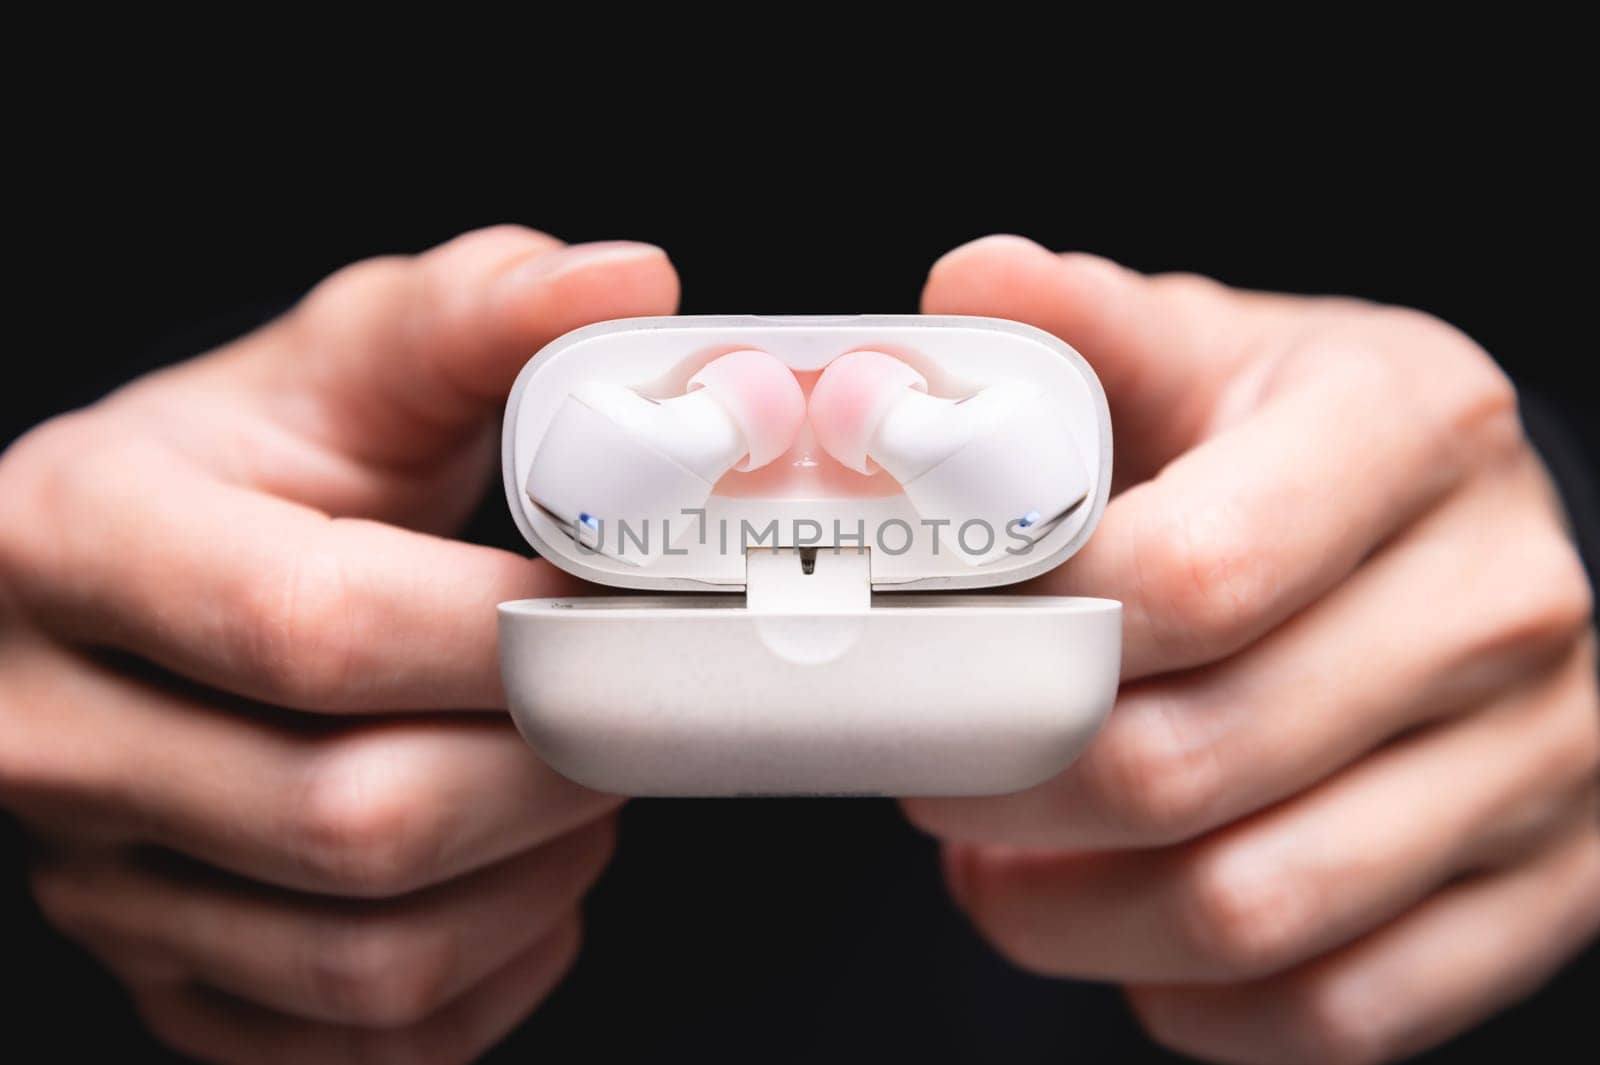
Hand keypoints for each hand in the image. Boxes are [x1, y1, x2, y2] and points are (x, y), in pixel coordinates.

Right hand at [0, 226, 678, 1062]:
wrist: (143, 584)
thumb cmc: (244, 469)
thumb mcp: (334, 367)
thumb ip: (473, 319)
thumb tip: (628, 283)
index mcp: (77, 545)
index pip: (317, 627)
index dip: (514, 630)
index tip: (625, 598)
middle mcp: (58, 734)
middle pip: (353, 816)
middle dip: (551, 765)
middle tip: (628, 699)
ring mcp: (105, 880)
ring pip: (366, 954)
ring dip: (536, 876)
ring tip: (583, 781)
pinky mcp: (170, 974)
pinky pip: (354, 1043)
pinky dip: (488, 978)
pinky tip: (522, 880)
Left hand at [904, 236, 1599, 1063]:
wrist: (1463, 530)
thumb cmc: (1299, 437)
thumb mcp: (1208, 346)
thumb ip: (1085, 325)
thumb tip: (964, 290)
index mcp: (1410, 430)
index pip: (1194, 573)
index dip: (1024, 638)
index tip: (929, 650)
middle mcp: (1498, 598)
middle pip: (1198, 760)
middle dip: (1013, 787)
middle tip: (931, 768)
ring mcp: (1539, 759)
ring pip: (1255, 910)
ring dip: (1073, 914)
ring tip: (993, 867)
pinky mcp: (1540, 884)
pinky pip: (1346, 1013)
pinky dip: (1194, 1003)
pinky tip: (1118, 932)